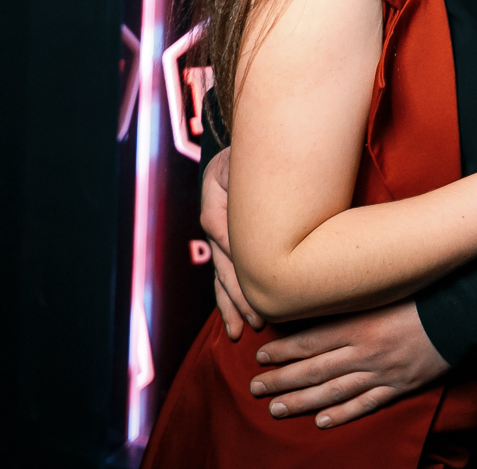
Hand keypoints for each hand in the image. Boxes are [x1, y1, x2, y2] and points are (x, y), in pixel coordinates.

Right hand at [201, 148, 263, 338]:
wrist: (255, 146)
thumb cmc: (259, 152)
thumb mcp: (250, 160)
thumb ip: (256, 180)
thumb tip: (261, 213)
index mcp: (216, 196)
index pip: (223, 232)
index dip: (238, 259)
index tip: (257, 283)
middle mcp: (214, 219)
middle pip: (224, 262)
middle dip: (239, 293)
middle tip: (257, 318)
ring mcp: (219, 233)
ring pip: (222, 274)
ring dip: (232, 303)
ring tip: (243, 329)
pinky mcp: (227, 242)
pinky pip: (227, 273)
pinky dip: (231, 298)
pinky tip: (237, 321)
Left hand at [250, 300, 448, 427]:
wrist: (463, 312)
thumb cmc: (423, 292)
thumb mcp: (383, 289)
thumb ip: (354, 298)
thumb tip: (322, 299)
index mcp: (359, 322)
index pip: (310, 340)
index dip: (282, 350)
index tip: (260, 357)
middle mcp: (365, 350)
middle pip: (314, 369)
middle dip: (281, 380)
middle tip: (255, 389)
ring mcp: (381, 371)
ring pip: (333, 391)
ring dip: (302, 402)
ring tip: (277, 409)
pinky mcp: (399, 385)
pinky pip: (365, 404)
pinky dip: (342, 414)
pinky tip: (322, 422)